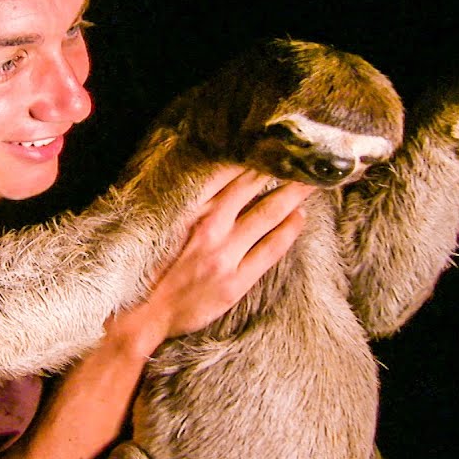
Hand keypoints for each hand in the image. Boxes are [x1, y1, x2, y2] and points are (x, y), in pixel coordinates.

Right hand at [109, 165, 314, 349]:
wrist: (146, 314)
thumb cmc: (155, 270)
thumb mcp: (168, 228)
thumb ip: (194, 206)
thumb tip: (223, 183)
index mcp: (191, 212)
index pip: (229, 174)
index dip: (255, 158)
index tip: (274, 145)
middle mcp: (210, 227)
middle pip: (253, 187)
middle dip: (282, 169)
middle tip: (305, 155)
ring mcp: (225, 254)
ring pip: (268, 214)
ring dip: (294, 195)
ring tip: (312, 180)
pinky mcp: (236, 281)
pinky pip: (270, 249)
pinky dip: (289, 230)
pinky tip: (301, 217)